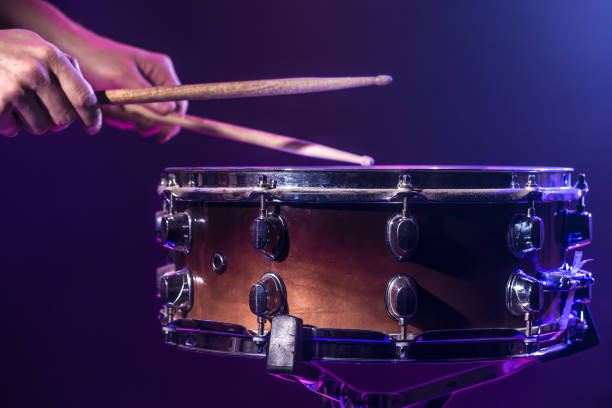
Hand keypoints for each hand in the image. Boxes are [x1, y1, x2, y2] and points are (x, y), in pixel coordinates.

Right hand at [0, 29, 101, 136]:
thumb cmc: (4, 51)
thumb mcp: (35, 46)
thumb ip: (63, 65)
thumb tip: (92, 96)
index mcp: (51, 57)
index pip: (84, 97)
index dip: (91, 117)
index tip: (92, 128)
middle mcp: (37, 72)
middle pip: (64, 119)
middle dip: (55, 120)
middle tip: (40, 109)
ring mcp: (16, 89)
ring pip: (41, 127)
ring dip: (30, 121)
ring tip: (15, 102)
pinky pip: (15, 130)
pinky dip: (9, 124)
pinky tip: (0, 106)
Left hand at [73, 35, 187, 142]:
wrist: (71, 53)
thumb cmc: (97, 59)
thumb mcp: (122, 78)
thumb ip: (147, 97)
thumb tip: (170, 112)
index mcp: (161, 70)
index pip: (179, 102)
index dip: (173, 120)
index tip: (161, 136)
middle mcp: (156, 80)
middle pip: (165, 113)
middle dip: (144, 119)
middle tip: (125, 115)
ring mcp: (145, 90)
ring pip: (148, 118)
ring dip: (129, 119)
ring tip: (111, 109)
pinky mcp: (132, 98)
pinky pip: (134, 117)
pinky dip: (121, 117)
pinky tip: (108, 109)